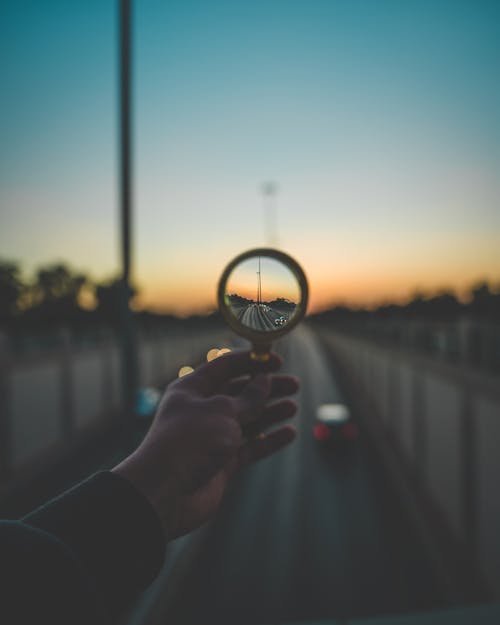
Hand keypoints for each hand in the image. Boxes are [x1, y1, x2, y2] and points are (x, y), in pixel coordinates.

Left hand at [112, 351, 297, 539]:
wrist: (165, 494)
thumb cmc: (189, 442)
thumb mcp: (221, 411)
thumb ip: (248, 397)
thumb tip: (264, 381)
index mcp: (192, 389)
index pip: (226, 367)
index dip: (252, 362)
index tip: (277, 361)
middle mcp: (202, 411)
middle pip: (240, 393)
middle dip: (266, 388)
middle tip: (293, 385)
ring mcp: (213, 437)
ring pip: (248, 420)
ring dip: (270, 412)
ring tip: (293, 407)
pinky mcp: (223, 462)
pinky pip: (251, 446)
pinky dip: (269, 440)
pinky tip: (289, 434)